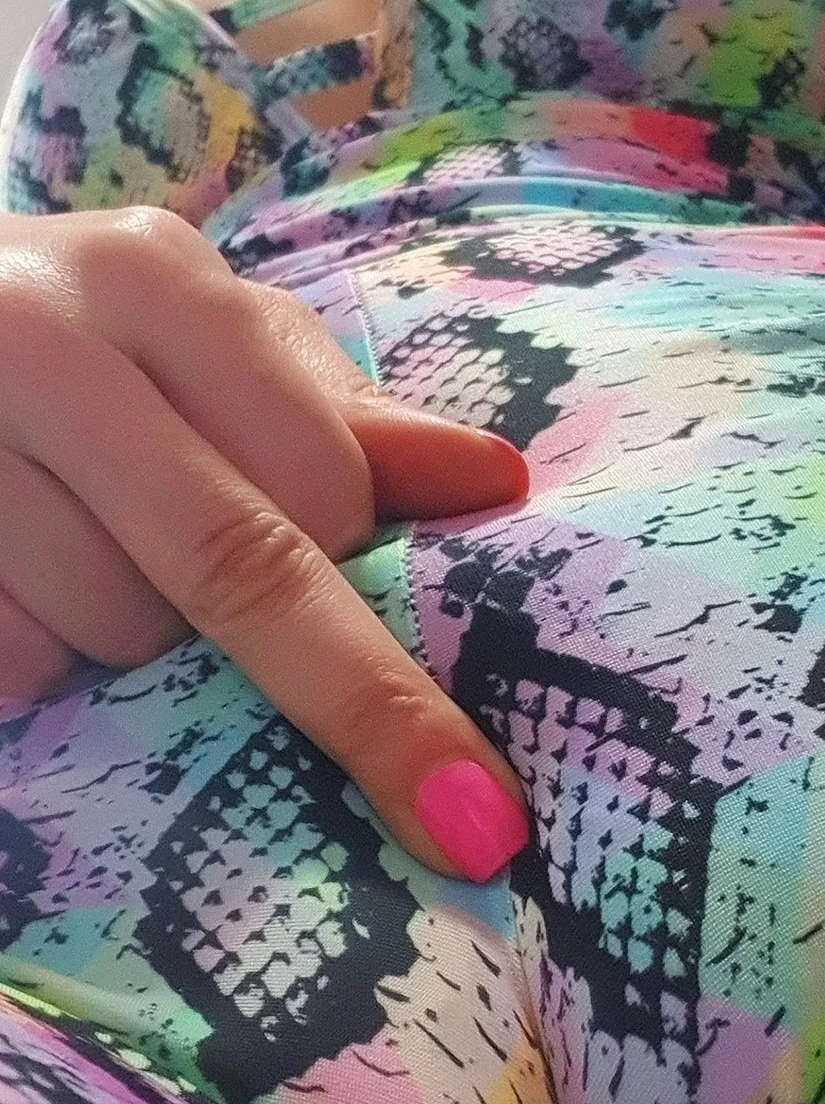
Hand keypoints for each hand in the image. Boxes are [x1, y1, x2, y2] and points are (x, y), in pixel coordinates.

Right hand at [0, 206, 530, 881]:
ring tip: (89, 571)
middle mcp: (44, 339)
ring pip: (113, 631)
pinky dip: (38, 670)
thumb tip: (498, 482)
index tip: (403, 643)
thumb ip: (339, 420)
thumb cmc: (67, 346)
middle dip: (352, 696)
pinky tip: (22, 597)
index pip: (314, 473)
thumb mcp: (198, 348)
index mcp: (151, 280)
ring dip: (135, 646)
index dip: (362, 575)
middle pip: (231, 562)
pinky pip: (16, 668)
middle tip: (463, 822)